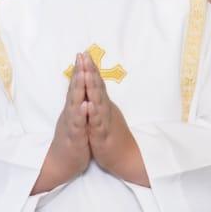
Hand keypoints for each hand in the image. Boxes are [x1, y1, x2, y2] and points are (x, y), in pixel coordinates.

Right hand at [32, 56, 90, 193]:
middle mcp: (71, 113)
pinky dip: (82, 114)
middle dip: (78, 72)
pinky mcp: (74, 137)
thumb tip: (80, 90)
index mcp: (73, 109)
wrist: (60, 164)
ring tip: (82, 74)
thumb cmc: (71, 141)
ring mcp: (71, 124)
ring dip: (78, 89)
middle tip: (81, 55)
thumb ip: (77, 105)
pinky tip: (86, 105)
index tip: (84, 53)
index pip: (77, 86)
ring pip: (75, 104)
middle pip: (74, 90)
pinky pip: (78, 125)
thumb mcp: (75, 120)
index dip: (80, 70)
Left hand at [83, 51, 146, 183]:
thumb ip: (101, 102)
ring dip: (93, 87)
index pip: (96, 83)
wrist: (127, 157)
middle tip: (84, 54)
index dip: (90, 68)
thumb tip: (97, 89)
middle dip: (91, 70)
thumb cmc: (114, 137)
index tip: (83, 53)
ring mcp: (105, 121)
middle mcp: (105, 109)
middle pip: (98, 86)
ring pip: (98, 101)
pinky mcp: (103, 135)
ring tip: (87, 73)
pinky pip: (98, 123)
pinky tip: (88, 105)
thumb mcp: (105, 116)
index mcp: (103, 105)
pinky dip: (93, 113)